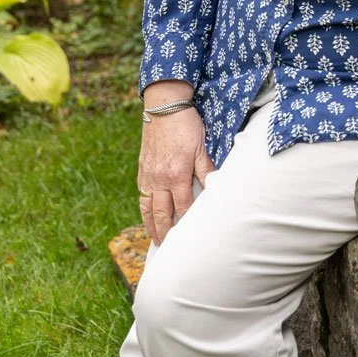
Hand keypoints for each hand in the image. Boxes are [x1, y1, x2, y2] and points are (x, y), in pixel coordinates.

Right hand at [138, 107, 216, 246]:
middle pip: (162, 213)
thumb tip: (215, 189)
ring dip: (151, 225)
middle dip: (165, 233)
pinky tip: (148, 216)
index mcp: (177, 175)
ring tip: (156, 240)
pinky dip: (144, 209)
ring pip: (148, 207)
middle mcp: (160, 179)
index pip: (184, 208)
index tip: (191, 241)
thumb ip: (207, 171)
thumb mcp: (202, 147)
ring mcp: (148, 175)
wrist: (163, 106)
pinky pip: (142, 195)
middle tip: (169, 250)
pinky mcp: (142, 169)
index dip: (187, 225)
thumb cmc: (185, 125)